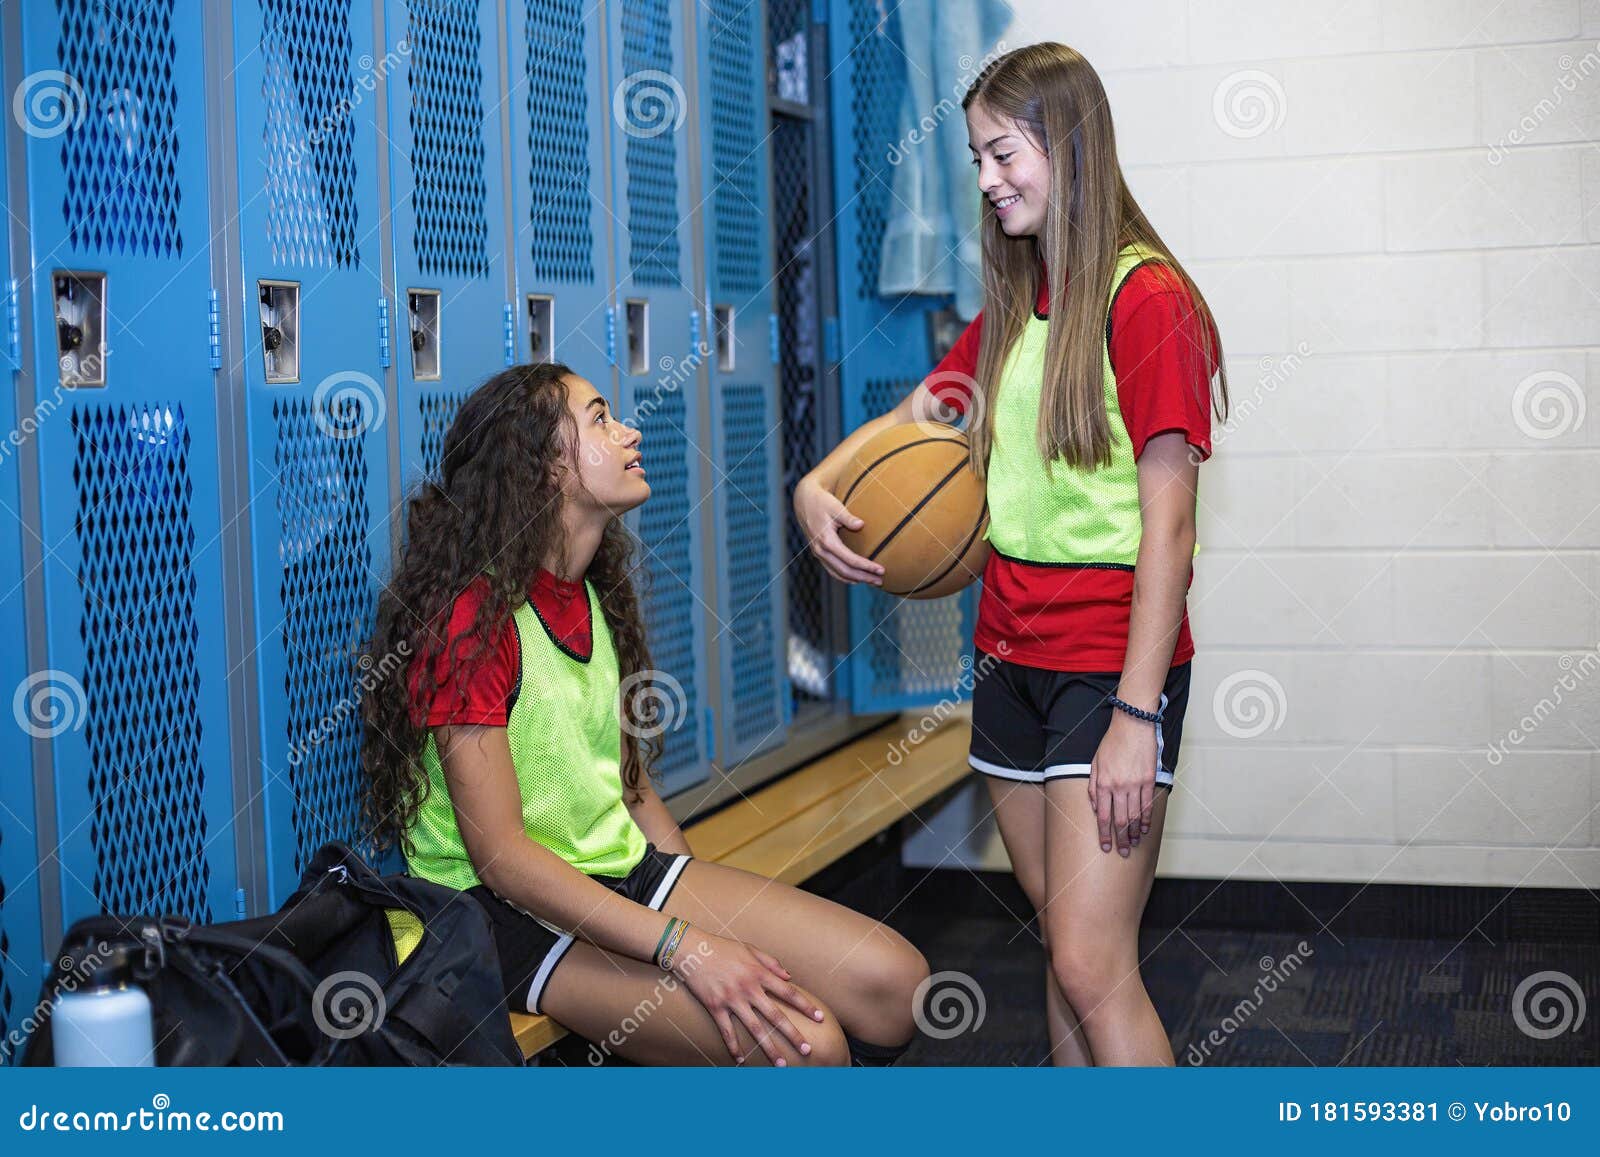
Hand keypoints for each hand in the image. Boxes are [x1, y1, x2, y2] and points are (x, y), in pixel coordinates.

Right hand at [671, 929, 825, 1064]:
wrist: (691, 950)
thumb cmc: (722, 948)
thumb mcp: (749, 949)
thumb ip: (771, 962)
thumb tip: (789, 976)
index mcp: (759, 973)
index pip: (788, 993)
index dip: (806, 1006)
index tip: (820, 1018)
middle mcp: (748, 988)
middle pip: (775, 1015)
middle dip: (793, 1034)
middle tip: (807, 1050)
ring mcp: (731, 999)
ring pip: (754, 1028)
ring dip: (769, 1048)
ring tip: (781, 1064)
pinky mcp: (715, 1007)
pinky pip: (727, 1031)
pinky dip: (733, 1047)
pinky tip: (741, 1061)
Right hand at [793, 475, 883, 585]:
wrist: (804, 501)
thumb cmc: (821, 502)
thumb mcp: (835, 506)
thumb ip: (848, 517)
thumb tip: (861, 525)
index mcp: (826, 541)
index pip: (850, 560)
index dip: (866, 566)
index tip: (880, 570)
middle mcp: (821, 550)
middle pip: (845, 571)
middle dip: (864, 577)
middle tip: (880, 581)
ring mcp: (818, 553)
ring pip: (838, 573)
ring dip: (856, 579)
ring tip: (872, 581)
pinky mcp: (819, 553)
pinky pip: (832, 570)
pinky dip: (845, 577)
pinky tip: (856, 579)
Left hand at [1087, 711, 1158, 856]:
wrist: (1132, 726)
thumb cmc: (1111, 743)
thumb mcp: (1095, 763)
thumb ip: (1092, 786)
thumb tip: (1093, 807)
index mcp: (1103, 783)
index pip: (1102, 815)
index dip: (1104, 834)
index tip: (1106, 846)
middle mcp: (1119, 787)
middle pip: (1120, 820)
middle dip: (1121, 839)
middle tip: (1122, 852)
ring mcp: (1135, 784)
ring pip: (1135, 816)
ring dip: (1134, 833)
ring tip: (1134, 844)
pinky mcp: (1149, 781)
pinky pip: (1148, 805)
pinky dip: (1147, 819)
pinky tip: (1145, 829)